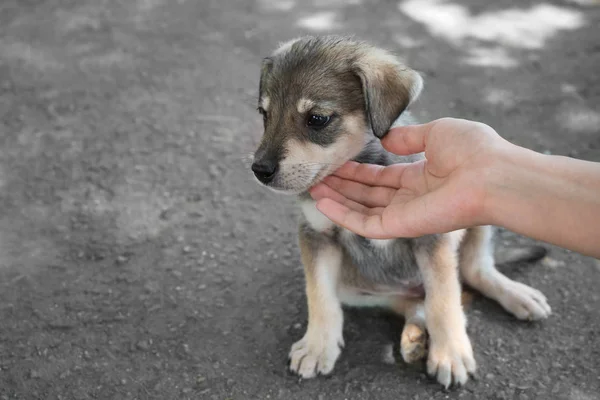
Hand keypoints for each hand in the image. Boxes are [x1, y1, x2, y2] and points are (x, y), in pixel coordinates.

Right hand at [309, 118, 509, 237]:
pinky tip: (322, 202)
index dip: (358, 171)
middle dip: (341, 186)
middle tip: (316, 176)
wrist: (492, 175)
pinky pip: (364, 223)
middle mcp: (411, 198)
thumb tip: (385, 137)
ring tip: (312, 187)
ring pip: (361, 210)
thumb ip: (408, 137)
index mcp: (421, 177)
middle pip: (367, 195)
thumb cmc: (474, 151)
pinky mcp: (400, 227)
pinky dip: (341, 215)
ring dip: (336, 199)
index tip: (336, 162)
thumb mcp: (437, 133)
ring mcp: (405, 214)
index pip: (381, 177)